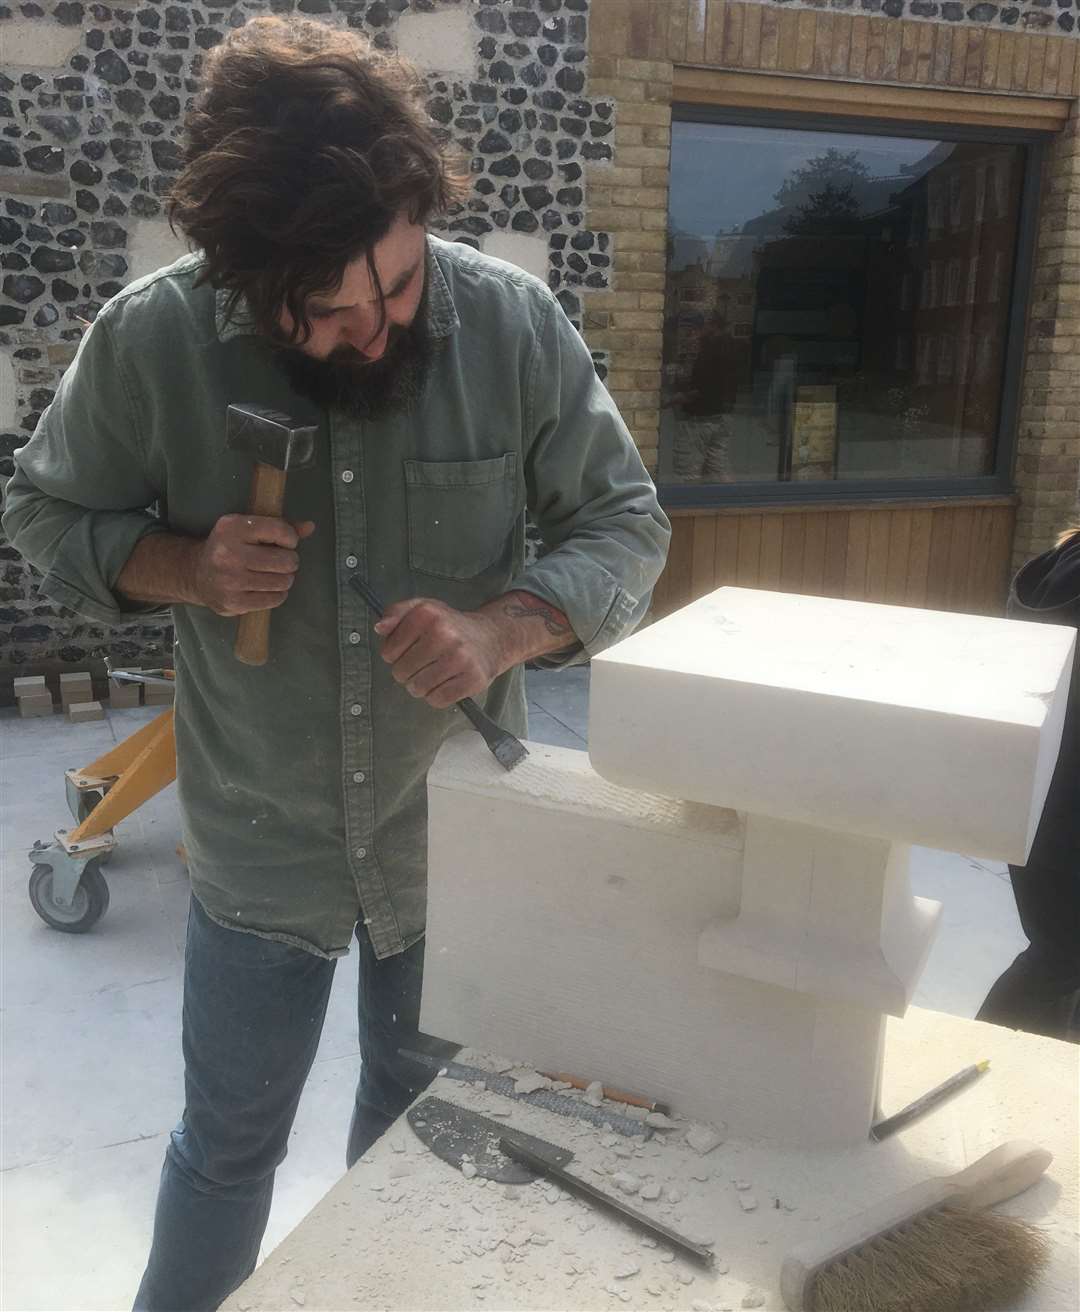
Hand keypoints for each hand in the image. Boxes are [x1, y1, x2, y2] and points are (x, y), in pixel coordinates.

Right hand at [192, 515, 314, 616]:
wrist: (196, 573)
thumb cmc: (231, 547)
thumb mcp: (249, 529)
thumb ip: (280, 526)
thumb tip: (310, 527)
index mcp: (232, 527)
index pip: (279, 531)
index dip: (291, 538)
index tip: (286, 542)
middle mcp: (228, 553)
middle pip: (286, 561)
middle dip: (290, 561)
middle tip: (280, 562)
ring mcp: (230, 580)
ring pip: (283, 582)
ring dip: (285, 579)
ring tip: (273, 574)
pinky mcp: (233, 602)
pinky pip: (274, 599)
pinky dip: (277, 594)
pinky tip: (267, 587)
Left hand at [375, 598, 508, 708]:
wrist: (491, 638)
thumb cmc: (450, 626)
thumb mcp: (423, 609)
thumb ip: (396, 613)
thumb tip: (379, 627)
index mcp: (427, 614)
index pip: (388, 652)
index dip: (394, 655)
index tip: (408, 650)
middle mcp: (444, 634)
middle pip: (401, 672)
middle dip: (408, 672)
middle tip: (423, 664)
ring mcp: (460, 657)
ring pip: (418, 688)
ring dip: (421, 686)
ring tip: (434, 674)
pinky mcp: (472, 679)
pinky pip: (437, 700)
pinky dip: (437, 696)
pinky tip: (446, 682)